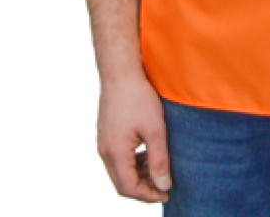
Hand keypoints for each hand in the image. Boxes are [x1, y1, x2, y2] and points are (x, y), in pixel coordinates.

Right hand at [97, 73, 172, 203]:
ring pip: (119, 171)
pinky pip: (117, 158)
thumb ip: (159, 160)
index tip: (166, 193)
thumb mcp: (155, 129)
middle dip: (143, 189)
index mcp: (115, 152)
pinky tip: (146, 154)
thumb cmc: (138, 97)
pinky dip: (132, 163)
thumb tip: (163, 186)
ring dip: (137, 176)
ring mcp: (103, 142)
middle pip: (121, 183)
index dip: (148, 195)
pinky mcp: (105, 134)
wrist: (120, 72)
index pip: (129, 188)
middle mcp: (104, 151)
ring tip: (158, 170)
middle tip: (163, 186)